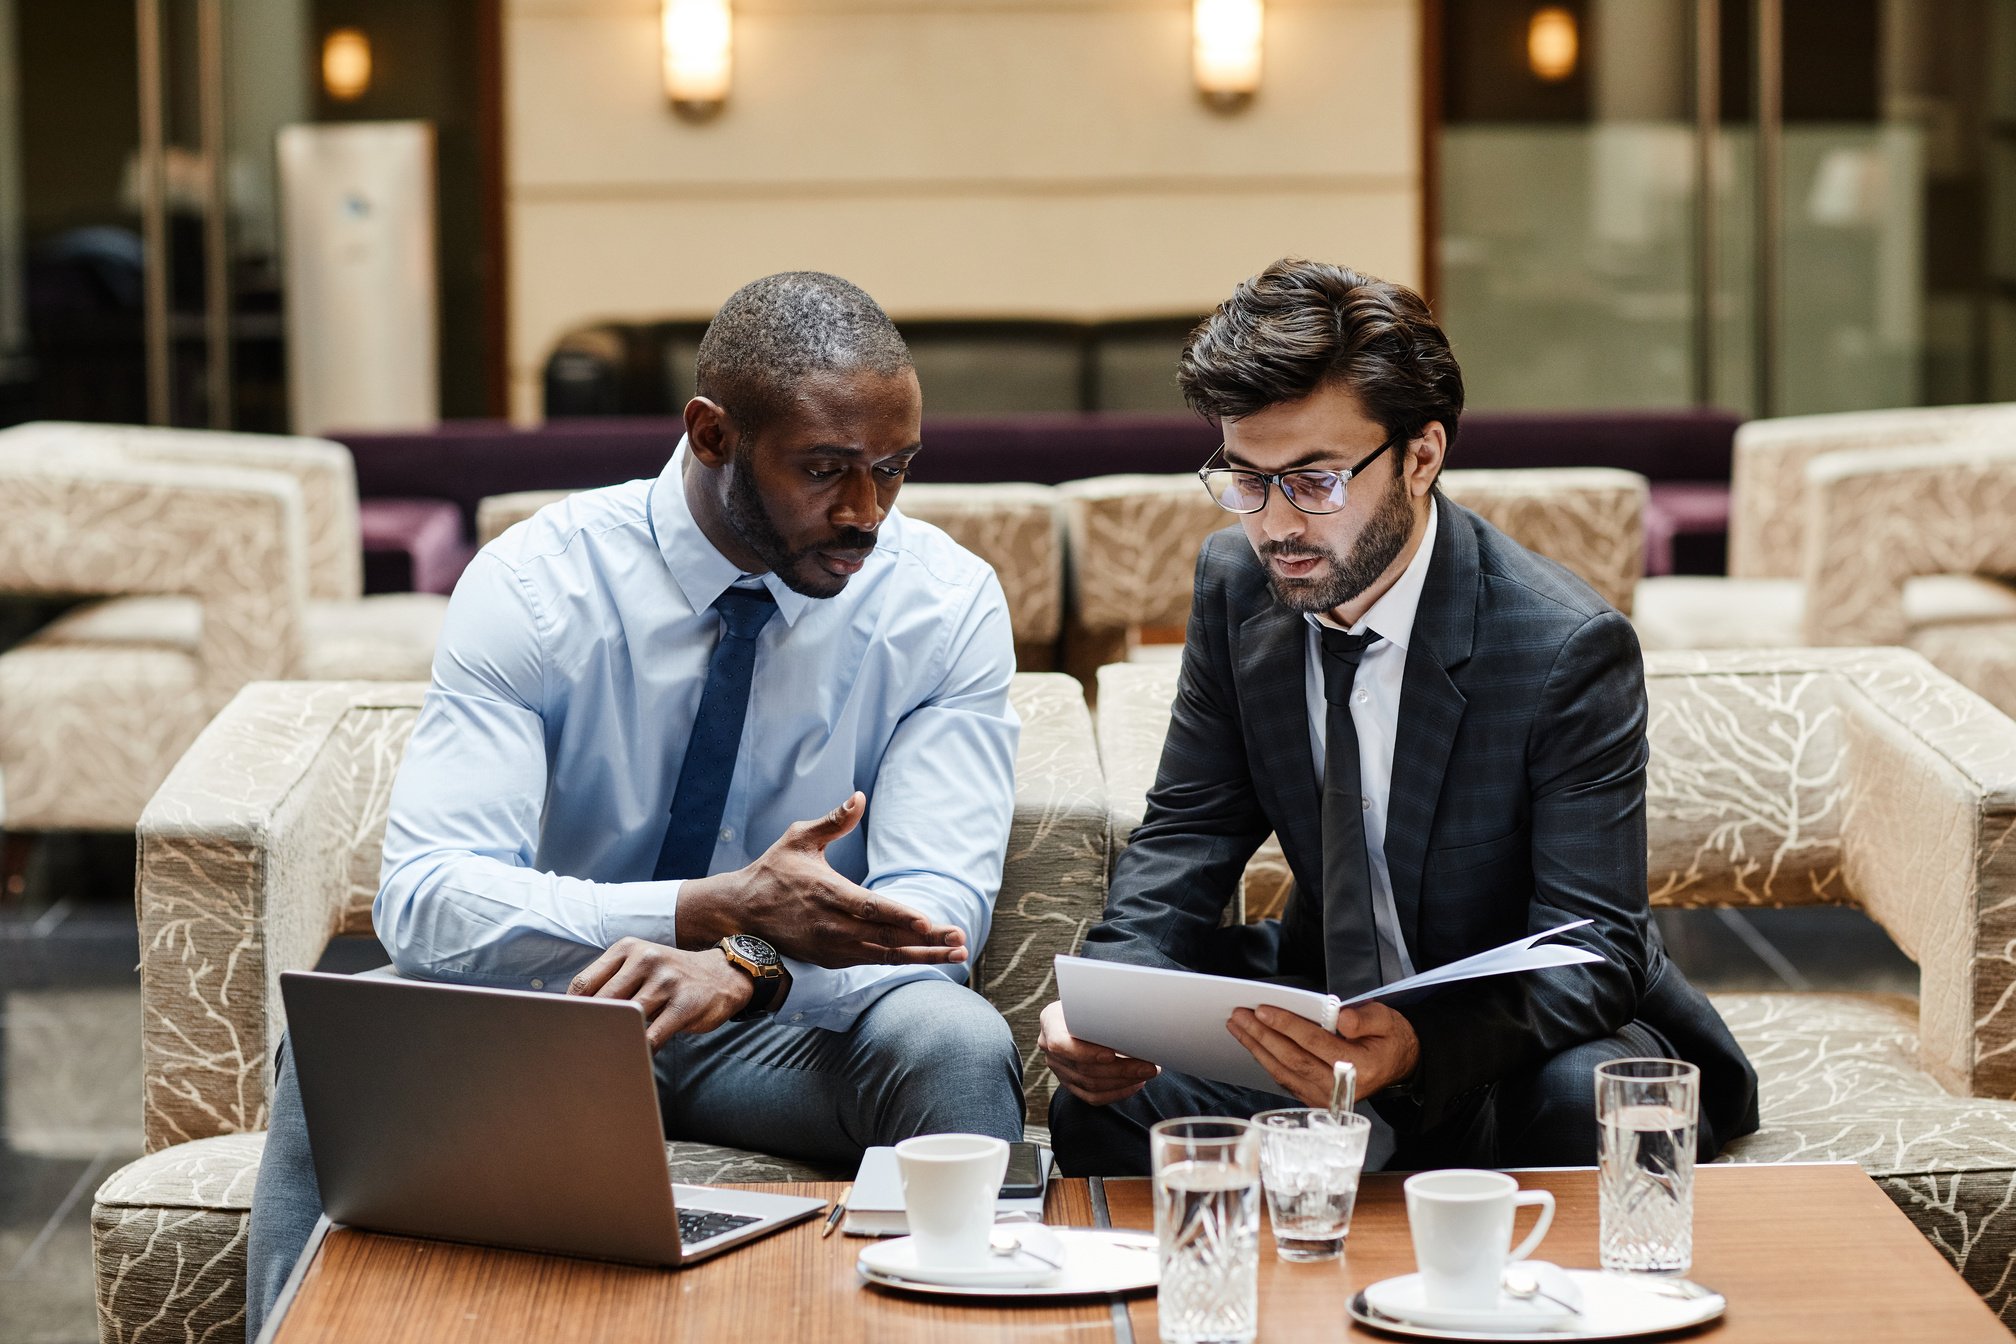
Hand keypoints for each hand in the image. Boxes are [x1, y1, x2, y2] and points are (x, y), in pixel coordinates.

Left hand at [568, 938, 756, 1048]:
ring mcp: (666, 981)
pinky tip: (634, 1056)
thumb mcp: (640, 965)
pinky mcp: (685, 1004)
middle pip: (603, 1002)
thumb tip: (573, 1014)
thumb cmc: (670, 977)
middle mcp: (645, 960)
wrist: (723, 975)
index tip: (564, 1030)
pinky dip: (640, 1049)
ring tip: (604, 1056)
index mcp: (627, 949)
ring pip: (627, 1019)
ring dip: (615, 1040)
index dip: (570, 1011)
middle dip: (590, 1028)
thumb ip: (610, 983)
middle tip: (579, 1050)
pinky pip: (654, 1035)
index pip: (585, 983)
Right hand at [679, 792, 967, 967]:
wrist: (739, 912)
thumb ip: (832, 821)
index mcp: (828, 894)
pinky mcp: (830, 959)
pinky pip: (871, 961)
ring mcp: (832, 947)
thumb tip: (859, 797)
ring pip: (883, 955)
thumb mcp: (799, 839)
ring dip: (921, 955)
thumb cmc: (772, 871)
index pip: (871, 908)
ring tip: (955, 953)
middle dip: (926, 940)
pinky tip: (926, 956)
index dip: (900, 916)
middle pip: (886, 937)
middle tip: (960, 938)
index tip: (927, 922)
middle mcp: (833, 926)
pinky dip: (900, 960)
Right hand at [1037, 999, 1159, 1106]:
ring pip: (1090, 1085)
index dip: (1086, 1052)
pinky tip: (1135, 1083)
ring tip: (1147, 1073)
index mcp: (1050, 1022)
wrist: (1077, 1013)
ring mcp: (1059, 1069)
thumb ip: (1101, 1009)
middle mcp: (1050, 1049)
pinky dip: (1117, 1092)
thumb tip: (1135, 1017)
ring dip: (1124, 1081)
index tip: (1112, 1054)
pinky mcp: (1070, 1084)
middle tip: (1149, 1066)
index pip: (1061, 1044)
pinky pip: (1092, 1097)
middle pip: (1083, 1068)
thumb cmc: (1088, 1001)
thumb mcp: (1089, 997)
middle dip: (1120, 1069)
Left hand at [1226, 1001, 1419, 1108]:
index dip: (1286, 1025)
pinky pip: (1285, 1080)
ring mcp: (1326, 1097)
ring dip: (1257, 1047)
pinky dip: (1265, 1061)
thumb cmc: (1388, 1039)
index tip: (1263, 1010)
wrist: (1397, 1066)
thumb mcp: (1387, 1020)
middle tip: (1240, 1015)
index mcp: (1359, 1066)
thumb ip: (1365, 1017)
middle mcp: (1340, 1087)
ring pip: (1283, 1071)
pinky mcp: (1315, 1100)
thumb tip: (1342, 1018)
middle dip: (1262, 1035)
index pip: (1314, 1043)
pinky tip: (1252, 1043)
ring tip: (1238, 1026)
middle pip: (1292, 1059)